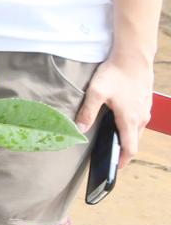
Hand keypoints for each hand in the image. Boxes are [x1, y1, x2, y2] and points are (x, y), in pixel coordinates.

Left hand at [76, 48, 151, 170]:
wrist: (133, 55)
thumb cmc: (115, 73)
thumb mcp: (96, 92)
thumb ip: (87, 112)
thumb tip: (78, 130)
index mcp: (130, 119)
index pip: (130, 148)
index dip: (123, 160)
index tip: (114, 168)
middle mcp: (141, 118)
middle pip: (134, 141)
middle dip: (124, 151)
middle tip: (110, 156)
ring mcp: (145, 110)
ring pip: (138, 131)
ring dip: (127, 138)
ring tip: (113, 141)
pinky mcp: (145, 102)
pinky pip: (140, 121)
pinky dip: (131, 127)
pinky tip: (119, 122)